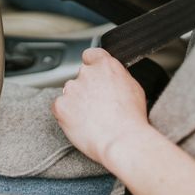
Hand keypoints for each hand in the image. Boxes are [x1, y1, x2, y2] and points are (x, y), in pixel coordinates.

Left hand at [51, 48, 148, 164]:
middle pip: (81, 76)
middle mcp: (86, 72)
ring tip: (92, 118)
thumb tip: (112, 75)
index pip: (91, 54)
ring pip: (71, 92)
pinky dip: (67, 115)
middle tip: (97, 104)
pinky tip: (81, 124)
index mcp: (105, 64)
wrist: (122, 140)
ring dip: (77, 101)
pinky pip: (60, 107)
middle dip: (87, 87)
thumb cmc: (132, 117)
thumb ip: (117, 75)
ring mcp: (71, 88)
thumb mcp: (133, 86)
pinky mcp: (60, 105)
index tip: (95, 74)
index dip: (92, 64)